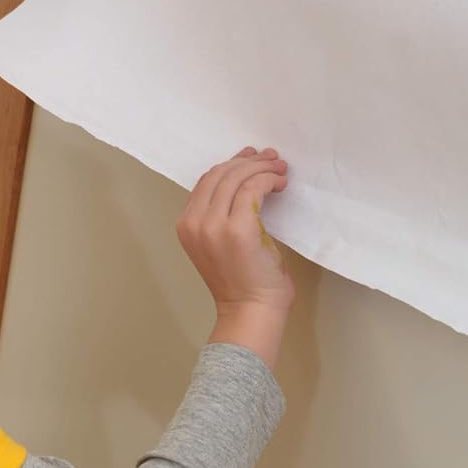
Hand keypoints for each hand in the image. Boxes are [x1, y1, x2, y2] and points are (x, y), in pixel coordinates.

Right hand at [178, 149, 294, 369]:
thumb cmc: (244, 282)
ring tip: (280, 167)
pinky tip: (280, 182)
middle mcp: (194, 223)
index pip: (206, 181)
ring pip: (236, 178)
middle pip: (220, 174)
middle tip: (272, 158)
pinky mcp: (237, 228)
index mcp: (187, 225)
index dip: (230, 164)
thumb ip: (222, 215)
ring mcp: (213, 226)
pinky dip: (268, 179)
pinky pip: (252, 189)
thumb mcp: (221, 243)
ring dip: (261, 167)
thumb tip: (245, 182)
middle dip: (248, 161)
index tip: (252, 157)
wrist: (250, 310)